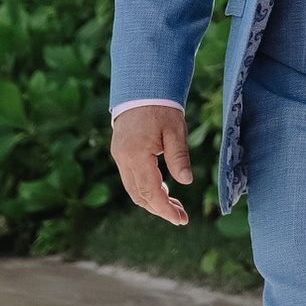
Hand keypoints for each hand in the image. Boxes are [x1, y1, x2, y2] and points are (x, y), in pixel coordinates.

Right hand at [111, 104, 191, 224]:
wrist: (141, 86)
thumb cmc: (162, 106)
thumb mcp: (176, 131)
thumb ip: (179, 158)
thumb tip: (186, 181)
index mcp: (136, 154)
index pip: (150, 192)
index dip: (165, 209)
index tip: (180, 219)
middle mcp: (123, 158)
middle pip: (139, 196)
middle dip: (159, 208)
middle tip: (180, 215)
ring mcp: (119, 156)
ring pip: (133, 189)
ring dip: (152, 200)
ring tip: (174, 205)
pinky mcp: (120, 152)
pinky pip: (130, 178)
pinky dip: (145, 188)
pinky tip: (162, 189)